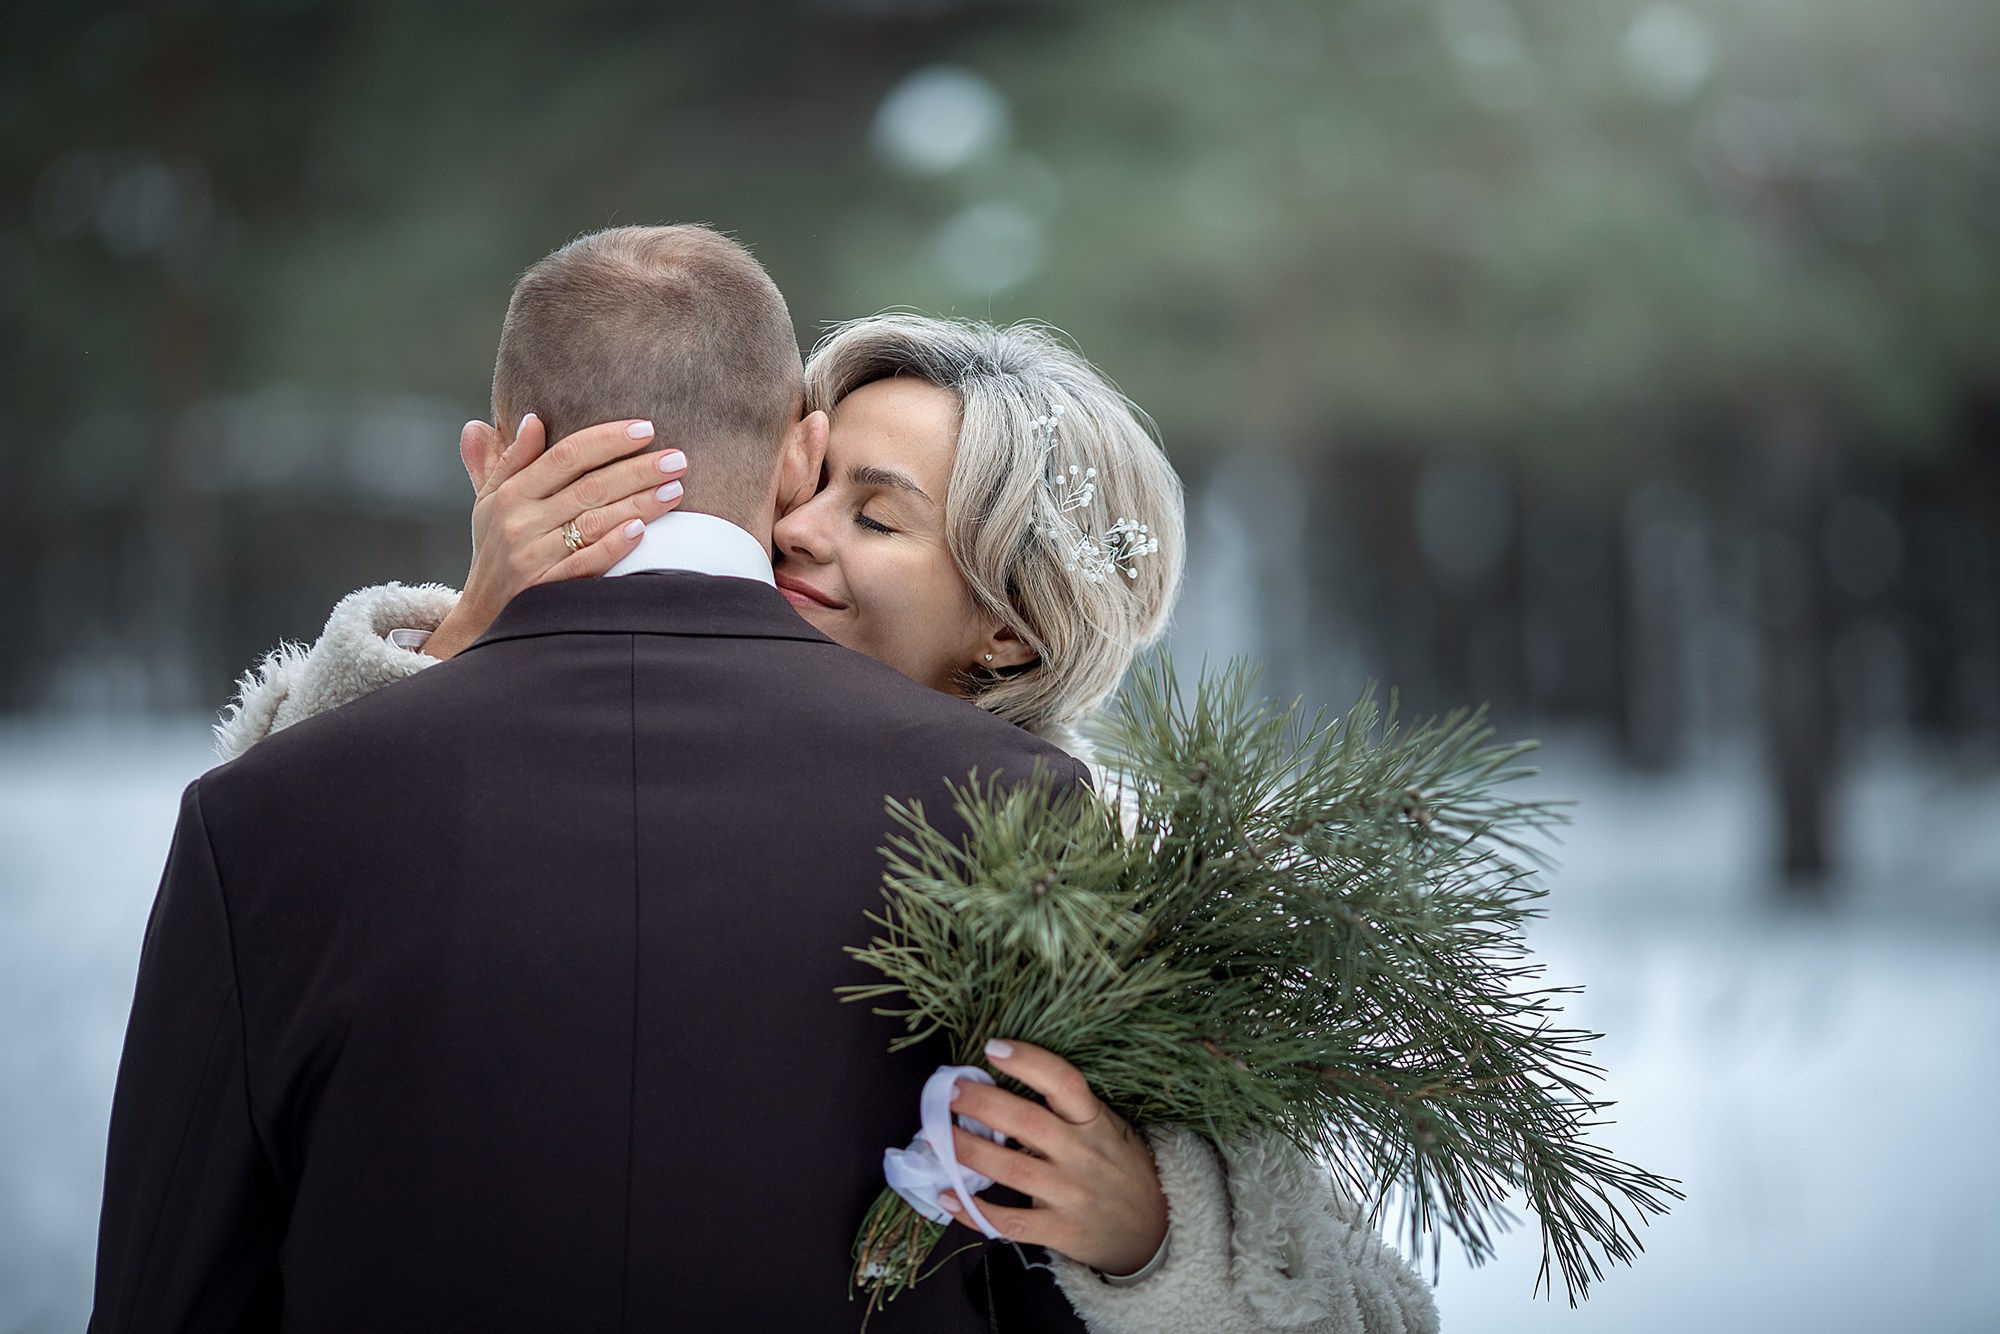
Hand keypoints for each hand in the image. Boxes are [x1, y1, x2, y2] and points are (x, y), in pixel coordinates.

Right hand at [422, 414, 688, 658]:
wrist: (483, 618)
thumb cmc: (496, 551)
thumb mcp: (490, 502)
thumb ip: (509, 460)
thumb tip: (531, 418)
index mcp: (510, 494)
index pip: (565, 455)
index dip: (607, 439)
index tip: (646, 428)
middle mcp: (519, 522)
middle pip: (588, 486)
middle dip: (638, 470)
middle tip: (678, 459)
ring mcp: (531, 557)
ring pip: (593, 522)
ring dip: (638, 504)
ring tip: (675, 490)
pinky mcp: (544, 590)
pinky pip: (584, 564)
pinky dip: (612, 546)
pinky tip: (641, 531)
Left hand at [939, 1039, 1168, 1278]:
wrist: (1155, 1232)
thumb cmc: (1122, 1168)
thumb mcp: (1109, 1129)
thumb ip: (1067, 1113)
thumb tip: (1000, 1086)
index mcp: (1096, 1121)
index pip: (1064, 1082)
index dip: (1028, 1061)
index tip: (992, 1047)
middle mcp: (1082, 1155)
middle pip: (1027, 1122)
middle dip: (982, 1103)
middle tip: (947, 1090)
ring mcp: (1070, 1195)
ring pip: (1010, 1170)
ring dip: (967, 1151)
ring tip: (935, 1135)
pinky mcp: (1060, 1230)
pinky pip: (1010, 1223)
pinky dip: (974, 1211)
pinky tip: (946, 1196)